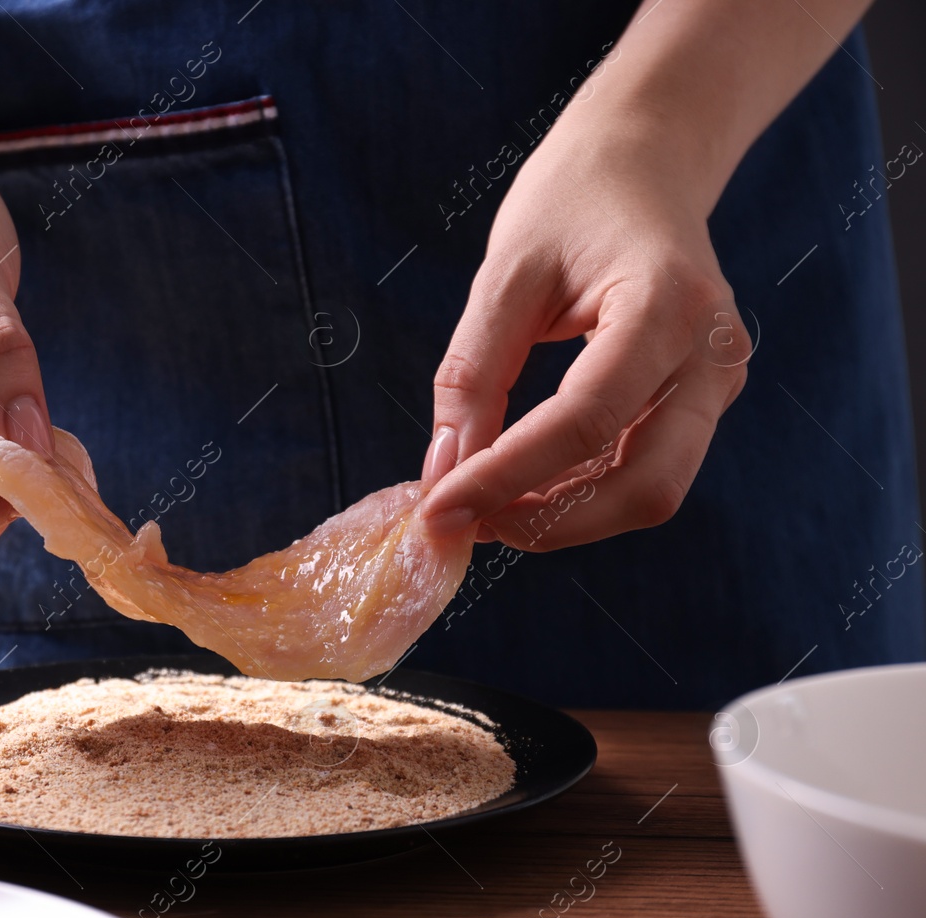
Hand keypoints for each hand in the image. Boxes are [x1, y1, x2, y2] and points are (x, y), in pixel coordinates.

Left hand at [418, 121, 749, 550]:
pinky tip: (520, 482)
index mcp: (667, 305)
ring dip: (563, 516)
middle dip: (547, 520)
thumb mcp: (506, 273)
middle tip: (461, 520)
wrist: (646, 160)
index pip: (585, 422)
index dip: (507, 477)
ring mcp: (717, 382)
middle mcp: (712, 355)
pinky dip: (580, 493)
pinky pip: (645, 469)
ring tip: (481, 503)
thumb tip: (444, 471)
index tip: (438, 507)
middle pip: (643, 485)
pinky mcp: (703, 399)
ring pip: (650, 491)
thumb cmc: (573, 198)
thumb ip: (473, 374)